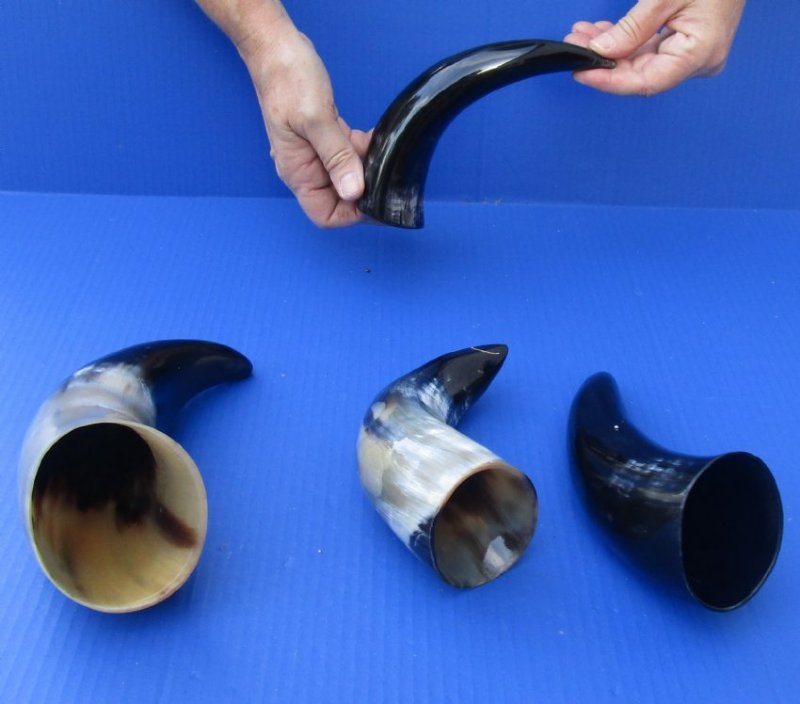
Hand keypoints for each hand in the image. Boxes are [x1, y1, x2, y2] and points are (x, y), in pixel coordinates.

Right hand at [195, 1, 369, 226]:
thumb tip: (354, 192)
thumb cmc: (286, 79)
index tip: (375, 198)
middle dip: (366, 189)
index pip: (326, 215)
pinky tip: (376, 137)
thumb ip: (336, 157)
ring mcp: (316, 154)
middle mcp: (306, 169)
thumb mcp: (315, 119)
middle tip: (387, 173)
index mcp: (298, 173)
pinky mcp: (326, 137)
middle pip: (341, 199)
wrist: (276, 47)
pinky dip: (364, 150)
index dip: (352, 214)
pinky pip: (349, 154)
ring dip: (368, 167)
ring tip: (382, 150)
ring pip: (349, 176)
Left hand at [564, 0, 745, 95]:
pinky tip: (602, 34)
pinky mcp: (688, 44)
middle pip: (640, 74)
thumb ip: (631, 29)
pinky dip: (626, 43)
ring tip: (583, 34)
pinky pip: (651, 50)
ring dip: (611, 50)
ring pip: (642, 62)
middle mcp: (699, 62)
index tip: (581, 72)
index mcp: (700, 54)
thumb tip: (600, 51)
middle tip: (576, 43)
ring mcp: (694, 55)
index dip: (609, 81)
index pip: (645, 82)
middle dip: (604, 60)